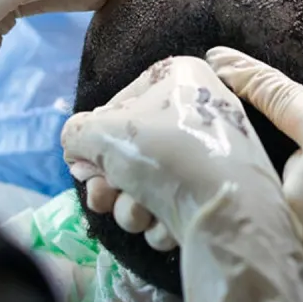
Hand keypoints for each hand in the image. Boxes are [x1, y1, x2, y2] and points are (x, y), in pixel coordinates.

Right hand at [61, 57, 302, 301]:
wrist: (226, 210)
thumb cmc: (163, 153)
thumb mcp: (100, 132)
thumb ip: (76, 132)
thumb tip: (76, 145)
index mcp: (181, 76)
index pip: (120, 103)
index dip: (96, 136)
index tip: (85, 162)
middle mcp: (201, 109)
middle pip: (131, 147)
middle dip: (109, 180)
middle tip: (102, 195)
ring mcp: (212, 154)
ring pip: (148, 181)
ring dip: (130, 205)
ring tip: (137, 213)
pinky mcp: (218, 193)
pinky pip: (174, 203)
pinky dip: (161, 218)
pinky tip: (164, 225)